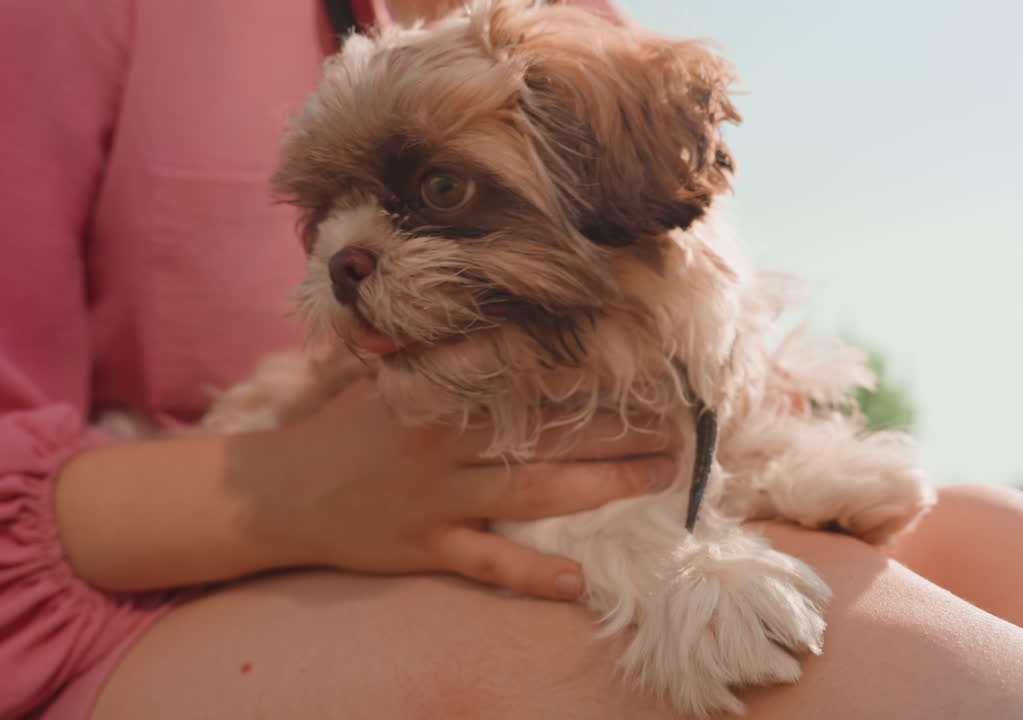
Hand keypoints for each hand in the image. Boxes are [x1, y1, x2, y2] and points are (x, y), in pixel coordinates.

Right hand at [243, 379, 677, 599]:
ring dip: (601, 486)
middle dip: (619, 430)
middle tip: (678, 429)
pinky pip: (486, 563)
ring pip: (533, 493)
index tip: (645, 371)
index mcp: (440, 392)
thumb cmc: (344, 426)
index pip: (529, 379)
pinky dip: (531, 576)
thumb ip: (441, 347)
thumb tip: (500, 306)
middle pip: (548, 434)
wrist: (278, 493)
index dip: (591, 376)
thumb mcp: (386, 372)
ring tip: (658, 478)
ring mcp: (438, 499)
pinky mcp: (426, 548)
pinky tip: (578, 582)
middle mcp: (445, 443)